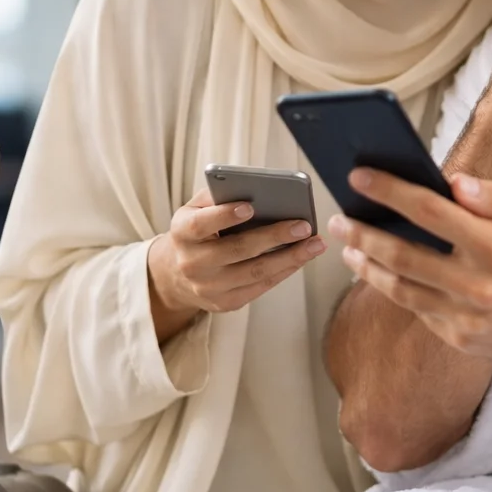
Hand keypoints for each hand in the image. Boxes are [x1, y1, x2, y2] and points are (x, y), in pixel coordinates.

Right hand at [148, 188, 325, 321]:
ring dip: (290, 258)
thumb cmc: (198, 230)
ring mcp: (208, 287)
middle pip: (237, 250)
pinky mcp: (225, 303)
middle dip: (274, 237)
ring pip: (255, 272)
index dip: (224, 216)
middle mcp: (192, 263)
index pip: (201, 224)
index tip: (250, 206)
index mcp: (182, 233)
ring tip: (315, 244)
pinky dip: (284, 271)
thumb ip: (219, 196)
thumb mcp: (197, 209)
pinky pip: (260, 287)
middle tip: (304, 226)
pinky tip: (302, 257)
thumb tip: (257, 188)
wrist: (176, 274)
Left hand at [330, 168, 491, 365]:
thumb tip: (454, 184)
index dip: (389, 191)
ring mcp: (468, 318)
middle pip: (402, 254)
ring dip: (368, 267)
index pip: (429, 211)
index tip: (360, 177)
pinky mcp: (464, 340)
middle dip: (362, 233)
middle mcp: (478, 285)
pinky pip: (421, 312)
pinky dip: (398, 291)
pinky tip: (382, 275)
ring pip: (401, 290)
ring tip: (348, 249)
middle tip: (337, 219)